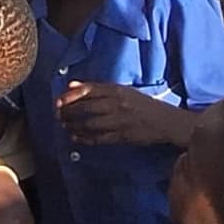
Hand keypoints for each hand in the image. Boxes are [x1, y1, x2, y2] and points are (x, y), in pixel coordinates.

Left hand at [56, 81, 187, 146]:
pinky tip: (76, 138)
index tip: (58, 101)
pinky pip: (99, 138)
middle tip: (59, 116)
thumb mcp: (122, 91)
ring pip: (90, 124)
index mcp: (117, 90)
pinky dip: (85, 138)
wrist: (165, 121)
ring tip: (66, 127)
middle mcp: (117, 104)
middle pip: (86, 107)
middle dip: (69, 113)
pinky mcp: (123, 136)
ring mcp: (120, 121)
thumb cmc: (142, 104)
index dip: (70, 96)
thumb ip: (97, 89)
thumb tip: (71, 85)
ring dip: (74, 126)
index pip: (88, 90)